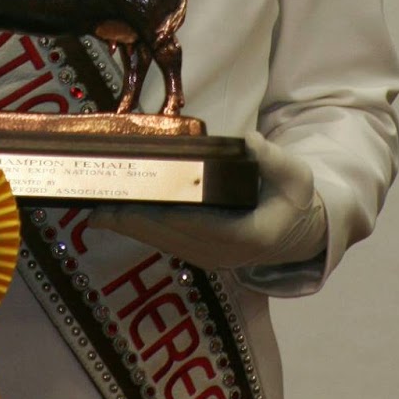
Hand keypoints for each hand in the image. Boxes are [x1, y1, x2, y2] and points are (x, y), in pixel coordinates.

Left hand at [86, 132, 326, 272]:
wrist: (299, 232)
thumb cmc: (296, 199)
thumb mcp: (297, 175)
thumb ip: (274, 159)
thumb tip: (250, 141)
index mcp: (249, 236)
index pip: (200, 226)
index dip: (166, 216)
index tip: (139, 203)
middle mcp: (225, 254)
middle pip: (172, 237)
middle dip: (135, 222)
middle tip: (100, 207)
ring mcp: (211, 258)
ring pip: (165, 243)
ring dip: (131, 228)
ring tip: (98, 212)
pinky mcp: (201, 254)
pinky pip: (167, 243)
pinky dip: (141, 231)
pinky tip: (117, 219)